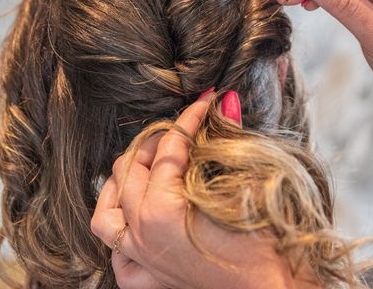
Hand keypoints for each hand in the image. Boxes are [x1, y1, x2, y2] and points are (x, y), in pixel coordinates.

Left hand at [91, 92, 302, 288]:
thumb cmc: (266, 243)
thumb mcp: (247, 185)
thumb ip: (228, 140)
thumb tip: (225, 101)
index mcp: (163, 209)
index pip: (169, 148)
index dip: (188, 119)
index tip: (204, 103)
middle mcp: (142, 232)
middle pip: (130, 171)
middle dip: (154, 142)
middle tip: (177, 133)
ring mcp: (140, 258)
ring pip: (106, 212)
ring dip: (120, 184)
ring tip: (141, 167)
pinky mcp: (148, 280)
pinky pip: (116, 254)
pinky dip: (120, 231)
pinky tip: (136, 218)